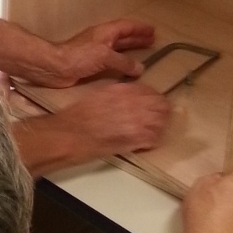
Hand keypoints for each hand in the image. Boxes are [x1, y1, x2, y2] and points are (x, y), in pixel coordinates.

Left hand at [35, 19, 154, 88]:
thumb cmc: (80, 56)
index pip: (127, 26)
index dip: (139, 28)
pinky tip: (126, 69)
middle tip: (152, 40)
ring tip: (144, 53)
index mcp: (106, 32)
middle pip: (123, 36)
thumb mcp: (105, 56)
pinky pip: (112, 61)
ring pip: (118, 48)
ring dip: (130, 49)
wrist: (56, 67)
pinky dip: (121, 63)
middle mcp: (102, 39)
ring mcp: (96, 51)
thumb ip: (123, 62)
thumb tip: (140, 68)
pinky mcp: (91, 64)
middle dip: (137, 38)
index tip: (152, 30)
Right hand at [53, 81, 170, 158]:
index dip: (153, 99)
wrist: (70, 135)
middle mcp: (134, 103)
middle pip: (162, 106)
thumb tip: (132, 97)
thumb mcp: (99, 94)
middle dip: (160, 112)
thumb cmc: (78, 115)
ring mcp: (137, 122)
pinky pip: (155, 139)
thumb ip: (119, 93)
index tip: (150, 105)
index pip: (152, 92)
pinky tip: (142, 142)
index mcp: (124, 90)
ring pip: (162, 122)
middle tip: (154, 118)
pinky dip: (151, 141)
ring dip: (157, 126)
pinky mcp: (136, 140)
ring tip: (148, 131)